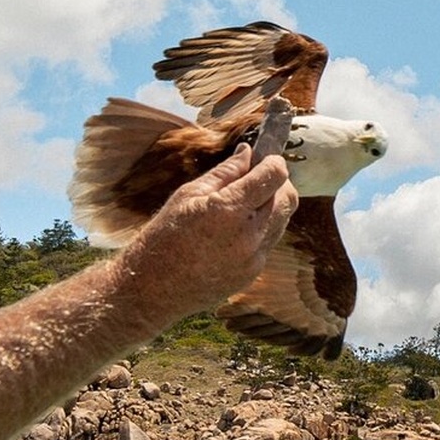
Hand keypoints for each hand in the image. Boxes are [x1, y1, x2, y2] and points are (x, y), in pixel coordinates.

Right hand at [119, 144, 297, 321]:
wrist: (152, 287)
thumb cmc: (164, 235)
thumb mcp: (188, 194)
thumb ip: (225, 172)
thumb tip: (247, 152)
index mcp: (230, 210)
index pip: (275, 176)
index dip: (273, 162)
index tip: (266, 158)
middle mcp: (249, 235)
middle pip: (288, 198)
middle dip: (278, 183)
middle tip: (257, 177)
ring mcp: (254, 258)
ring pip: (282, 220)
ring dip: (271, 206)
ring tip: (242, 204)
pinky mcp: (253, 273)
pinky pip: (269, 242)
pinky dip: (261, 229)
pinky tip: (234, 230)